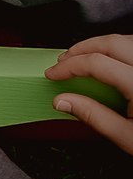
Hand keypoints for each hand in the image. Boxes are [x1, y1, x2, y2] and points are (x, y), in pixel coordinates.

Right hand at [46, 34, 132, 155]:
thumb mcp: (127, 138)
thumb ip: (93, 116)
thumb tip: (61, 101)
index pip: (96, 63)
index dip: (69, 66)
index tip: (53, 74)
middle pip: (111, 42)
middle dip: (82, 48)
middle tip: (63, 61)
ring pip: (128, 40)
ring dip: (101, 45)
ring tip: (84, 59)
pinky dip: (121, 49)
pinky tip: (112, 62)